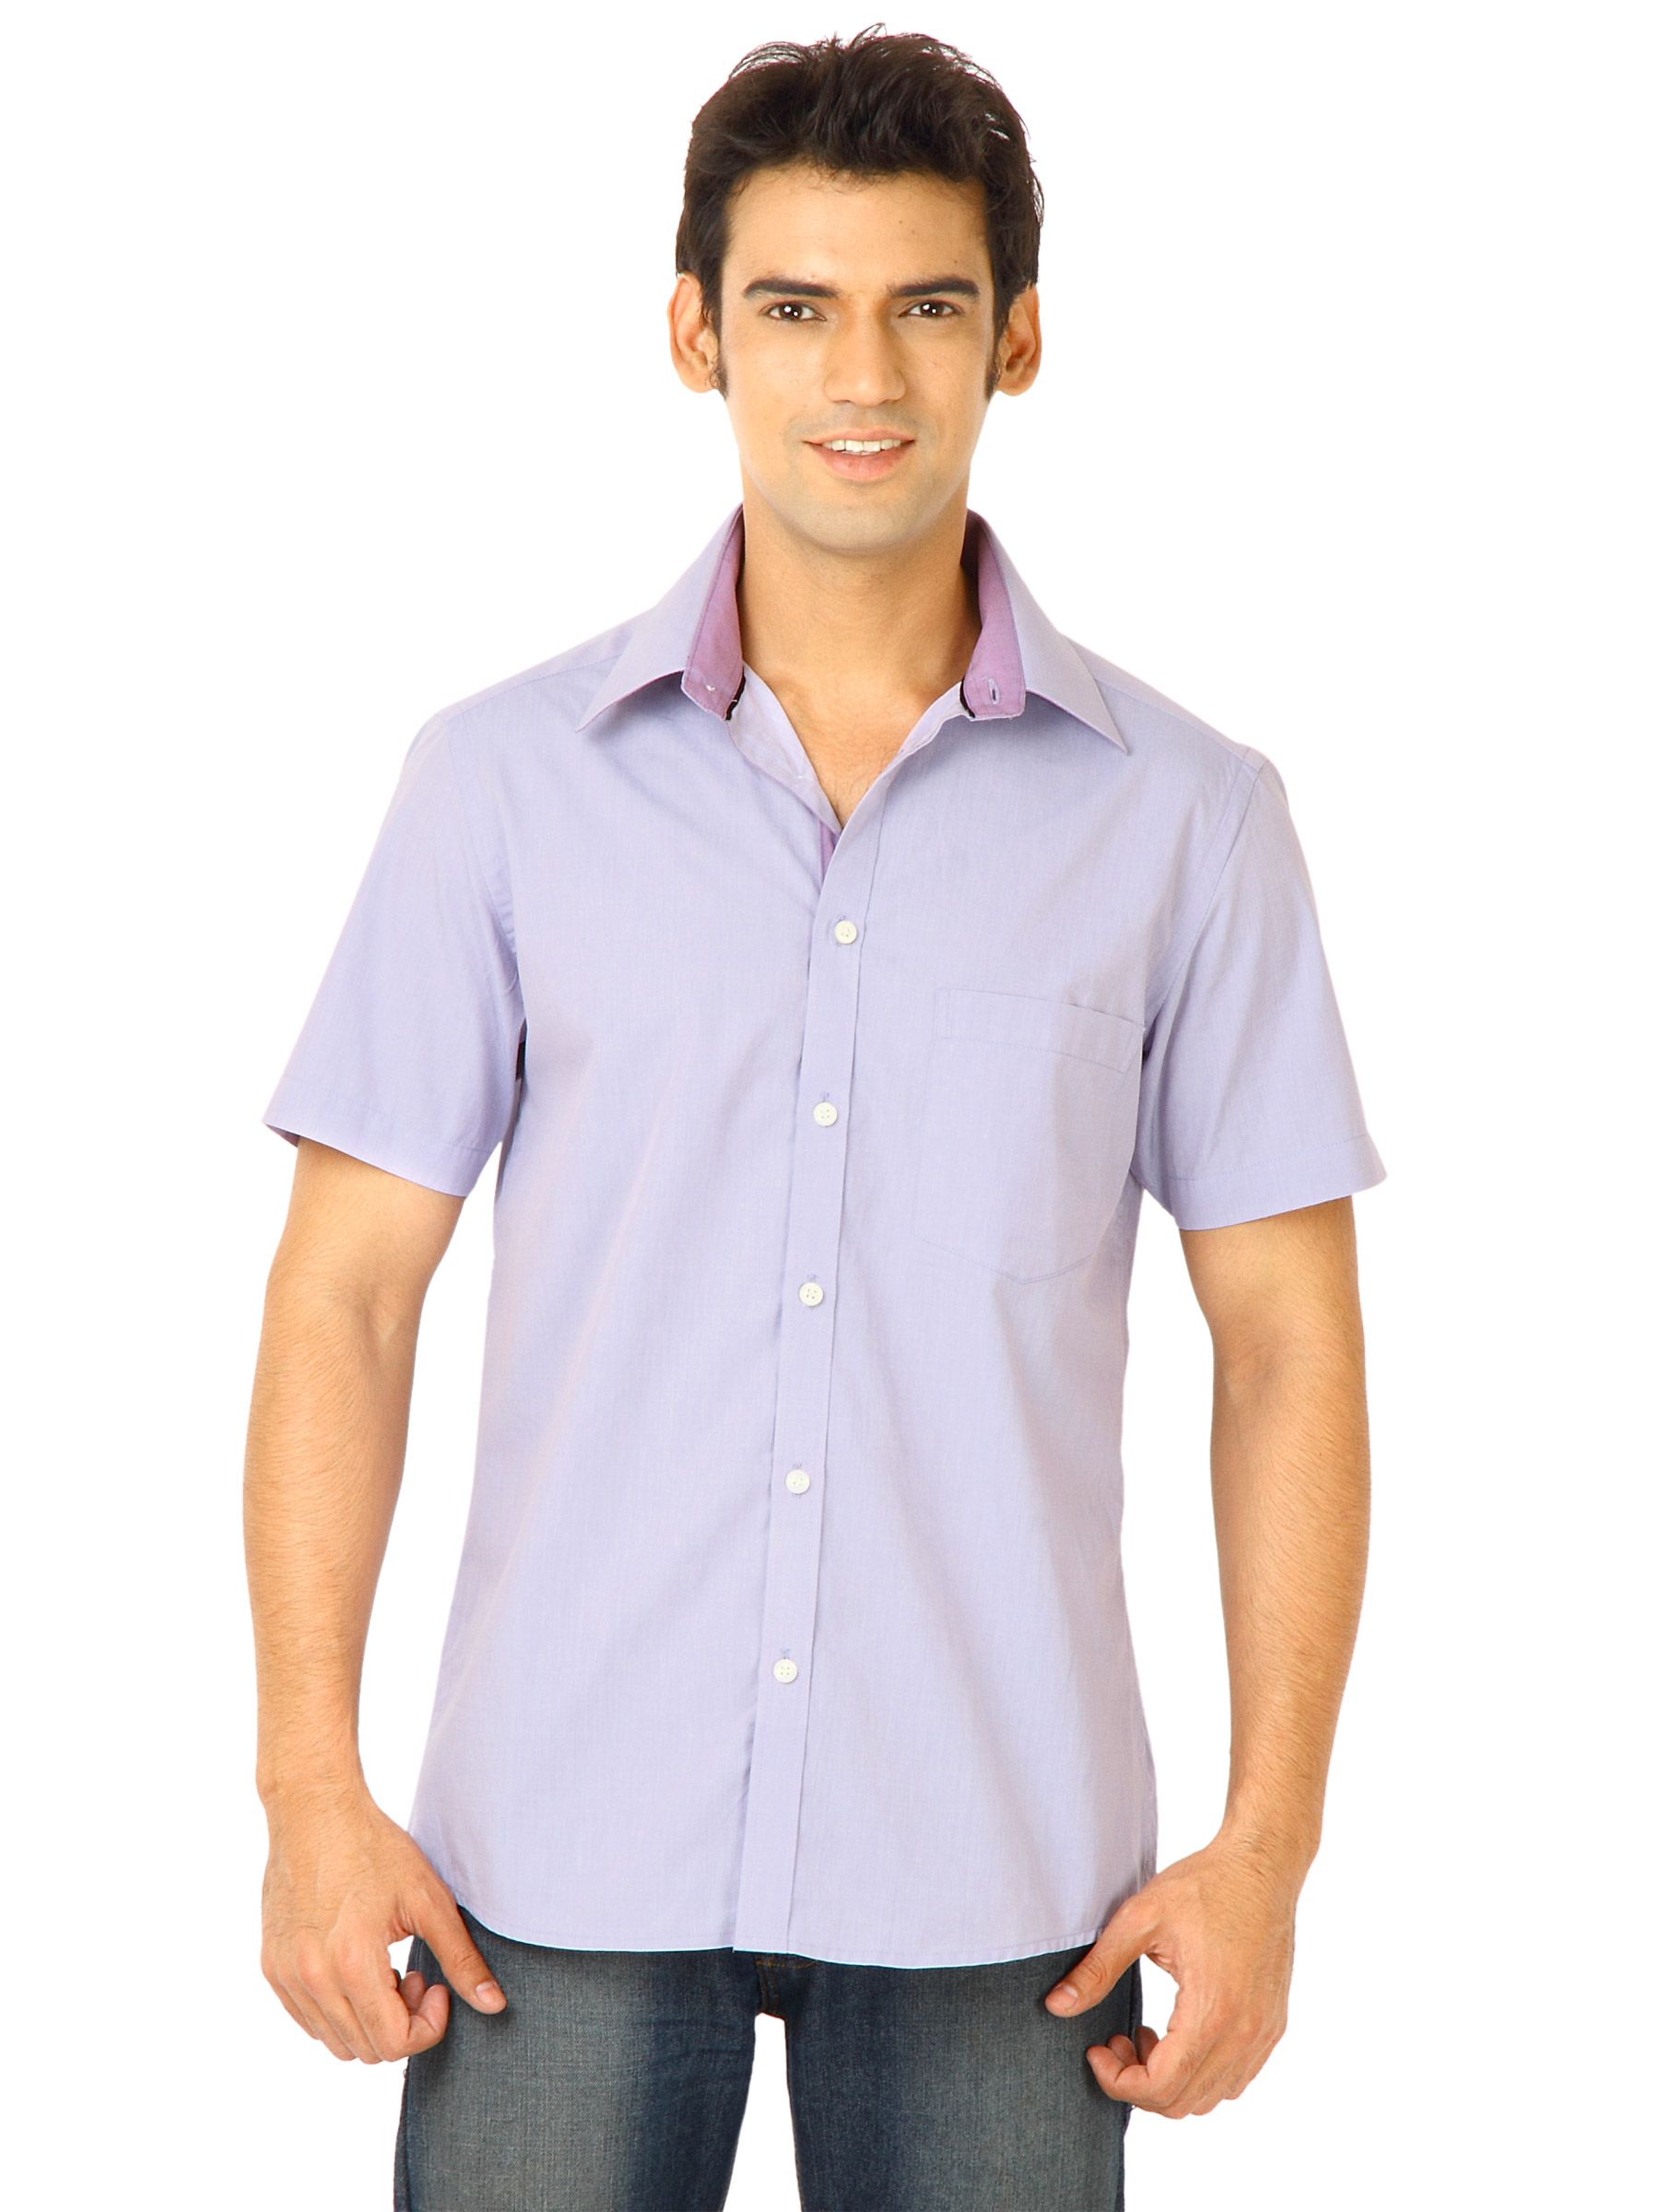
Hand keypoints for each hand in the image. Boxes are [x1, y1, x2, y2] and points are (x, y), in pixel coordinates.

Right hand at [260, 1781, 507, 2062]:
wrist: (314, 1812)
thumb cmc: (374, 1848)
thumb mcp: (428, 1900)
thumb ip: (461, 1959)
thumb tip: (493, 2005)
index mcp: (353, 1965)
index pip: (395, 2044)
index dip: (428, 2025)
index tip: (436, 1984)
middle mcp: (313, 1980)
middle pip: (367, 2050)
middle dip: (403, 2023)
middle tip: (415, 1974)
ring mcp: (286, 1977)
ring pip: (335, 2042)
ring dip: (370, 2021)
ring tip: (387, 1971)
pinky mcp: (272, 1968)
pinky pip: (309, 2020)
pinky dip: (339, 2011)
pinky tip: (358, 1968)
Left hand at [1043, 1832, 1299, 2116]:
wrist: (1262, 1865)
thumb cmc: (1205, 1885)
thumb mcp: (1140, 1919)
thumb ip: (1098, 1969)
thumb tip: (1056, 2007)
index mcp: (1213, 2010)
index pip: (1161, 2087)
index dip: (1118, 2081)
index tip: (1096, 2049)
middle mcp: (1245, 2033)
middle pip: (1183, 2102)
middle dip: (1137, 2082)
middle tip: (1115, 2039)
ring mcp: (1264, 2034)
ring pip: (1210, 2098)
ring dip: (1169, 2081)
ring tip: (1144, 2034)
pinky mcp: (1272, 2027)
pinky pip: (1235, 2079)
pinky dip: (1199, 2074)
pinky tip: (1177, 2032)